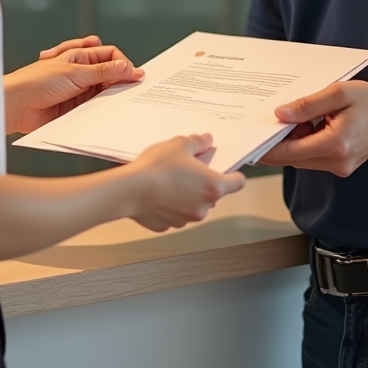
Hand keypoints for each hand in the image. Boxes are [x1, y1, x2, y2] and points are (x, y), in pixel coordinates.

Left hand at [5, 36, 143, 134]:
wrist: (15, 106)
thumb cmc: (36, 82)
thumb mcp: (74, 73)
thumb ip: (102, 72)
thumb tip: (126, 66)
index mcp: (80, 56)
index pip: (110, 55)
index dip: (123, 63)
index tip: (133, 75)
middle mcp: (81, 71)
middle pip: (110, 72)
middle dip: (121, 78)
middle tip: (133, 87)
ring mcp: (79, 90)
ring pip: (105, 90)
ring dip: (113, 94)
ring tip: (122, 100)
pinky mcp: (76, 107)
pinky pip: (96, 106)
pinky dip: (105, 108)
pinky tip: (111, 110)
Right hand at [128, 134, 245, 231]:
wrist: (130, 189)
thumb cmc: (157, 167)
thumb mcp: (180, 144)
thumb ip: (198, 142)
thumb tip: (205, 140)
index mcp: (213, 186)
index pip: (237, 183)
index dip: (234, 175)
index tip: (229, 171)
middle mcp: (203, 207)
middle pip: (212, 194)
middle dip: (203, 182)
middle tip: (188, 168)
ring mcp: (186, 219)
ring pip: (193, 205)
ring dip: (187, 195)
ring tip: (169, 180)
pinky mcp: (169, 226)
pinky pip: (175, 213)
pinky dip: (171, 205)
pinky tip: (158, 192)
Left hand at [260, 80, 367, 175]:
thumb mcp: (337, 93)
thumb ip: (307, 105)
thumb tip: (279, 114)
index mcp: (336, 145)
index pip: (289, 152)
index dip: (266, 146)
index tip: (249, 137)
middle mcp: (337, 162)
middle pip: (292, 158)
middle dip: (275, 142)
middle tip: (258, 123)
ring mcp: (339, 167)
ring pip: (300, 158)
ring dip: (290, 141)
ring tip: (289, 117)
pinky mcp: (340, 165)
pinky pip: (311, 157)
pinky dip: (302, 143)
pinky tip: (304, 124)